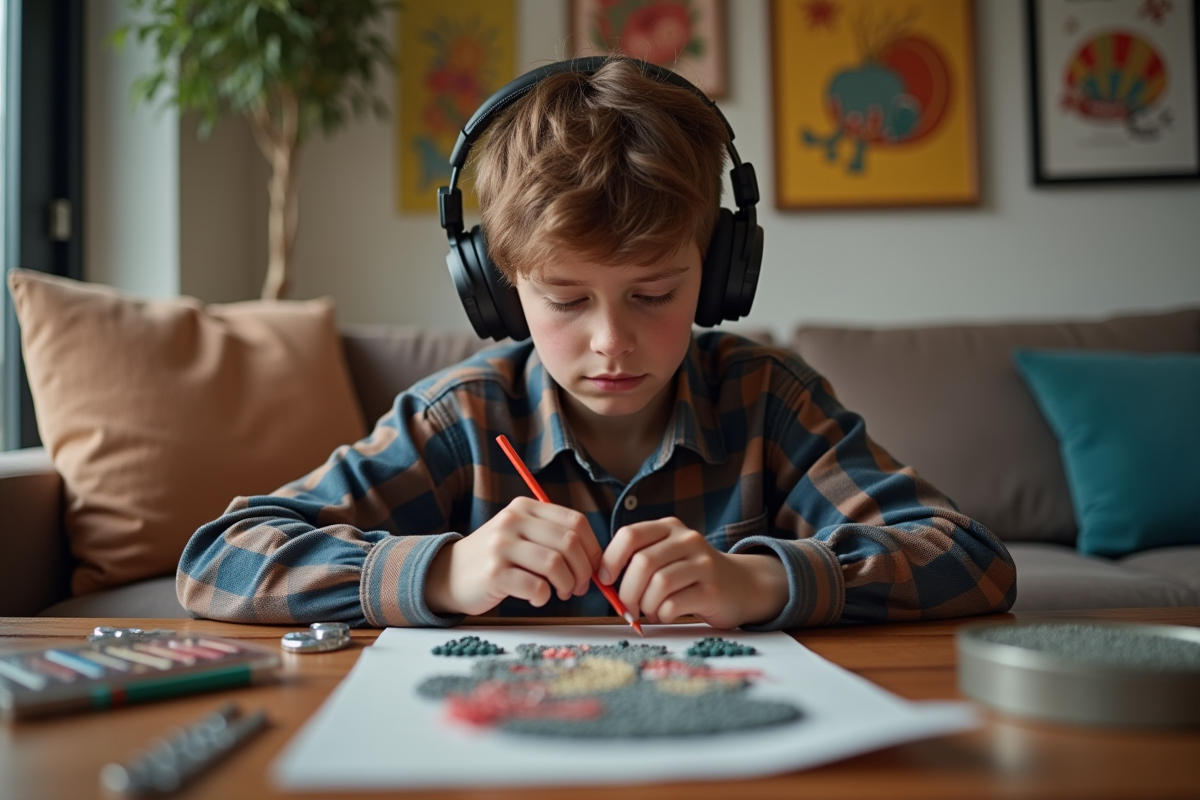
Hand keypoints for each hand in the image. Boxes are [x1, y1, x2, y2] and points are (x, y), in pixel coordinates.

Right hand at [425, 497, 601, 615]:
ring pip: (556, 564)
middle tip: (580, 587)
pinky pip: (536, 587)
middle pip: (569, 542)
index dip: (593, 548)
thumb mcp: (520, 534)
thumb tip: (596, 560)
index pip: (576, 521)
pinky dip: (544, 597)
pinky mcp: (493, 573)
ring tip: (561, 593)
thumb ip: (553, 537)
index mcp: (524, 507)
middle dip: (584, 570)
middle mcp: (512, 521)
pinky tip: (537, 598)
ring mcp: (501, 546)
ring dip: (567, 585)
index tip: (595, 568)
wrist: (448, 574)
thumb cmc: (496, 559)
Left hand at [599, 517, 788, 628]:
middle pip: (642, 563)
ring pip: (658, 584)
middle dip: (626, 591)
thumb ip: (637, 559)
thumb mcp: (666, 556)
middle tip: (627, 608)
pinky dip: (662, 615)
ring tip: (650, 611)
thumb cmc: (690, 575)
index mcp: (669, 527)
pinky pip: (674, 605)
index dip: (610, 559)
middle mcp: (687, 540)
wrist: (741, 586)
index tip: (606, 580)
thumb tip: (600, 578)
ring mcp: (703, 563)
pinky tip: (666, 615)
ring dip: (645, 605)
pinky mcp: (712, 589)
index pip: (629, 535)